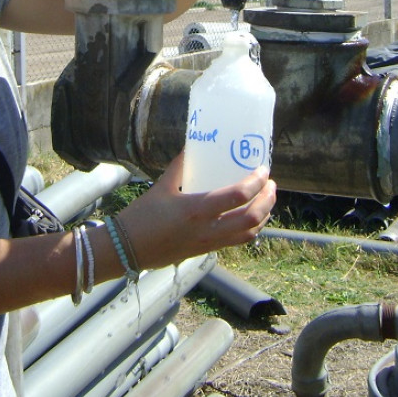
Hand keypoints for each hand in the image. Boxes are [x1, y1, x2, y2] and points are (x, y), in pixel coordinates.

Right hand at [116, 153, 276, 270]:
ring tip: (266, 200)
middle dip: (268, 200)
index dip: (256, 182)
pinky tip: (249, 216)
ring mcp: (209, 243)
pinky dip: (250, 228)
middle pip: (252, 218)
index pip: (238, 196)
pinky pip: (237, 241)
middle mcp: (208, 229)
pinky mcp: (206, 250)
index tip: (262, 169)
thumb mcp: (162, 186)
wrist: (126, 249)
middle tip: (271, 185)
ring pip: (249, 233)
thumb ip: (181, 165)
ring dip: (263, 216)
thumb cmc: (142, 216)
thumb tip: (193, 145)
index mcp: (197, 209)